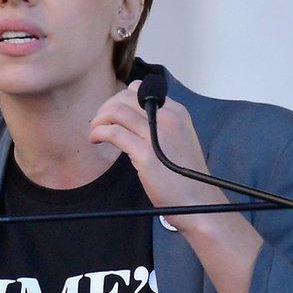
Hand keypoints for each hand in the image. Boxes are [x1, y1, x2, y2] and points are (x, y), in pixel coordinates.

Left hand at [89, 80, 226, 232]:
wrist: (198, 203)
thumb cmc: (186, 176)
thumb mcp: (179, 140)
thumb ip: (160, 126)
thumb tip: (132, 117)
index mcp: (177, 113)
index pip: (141, 90)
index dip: (120, 98)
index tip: (113, 113)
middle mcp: (168, 119)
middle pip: (125, 97)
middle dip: (106, 107)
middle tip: (99, 122)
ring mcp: (157, 135)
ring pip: (117, 111)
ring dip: (99, 119)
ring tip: (95, 131)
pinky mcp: (146, 155)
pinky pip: (114, 132)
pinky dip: (99, 132)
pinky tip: (95, 140)